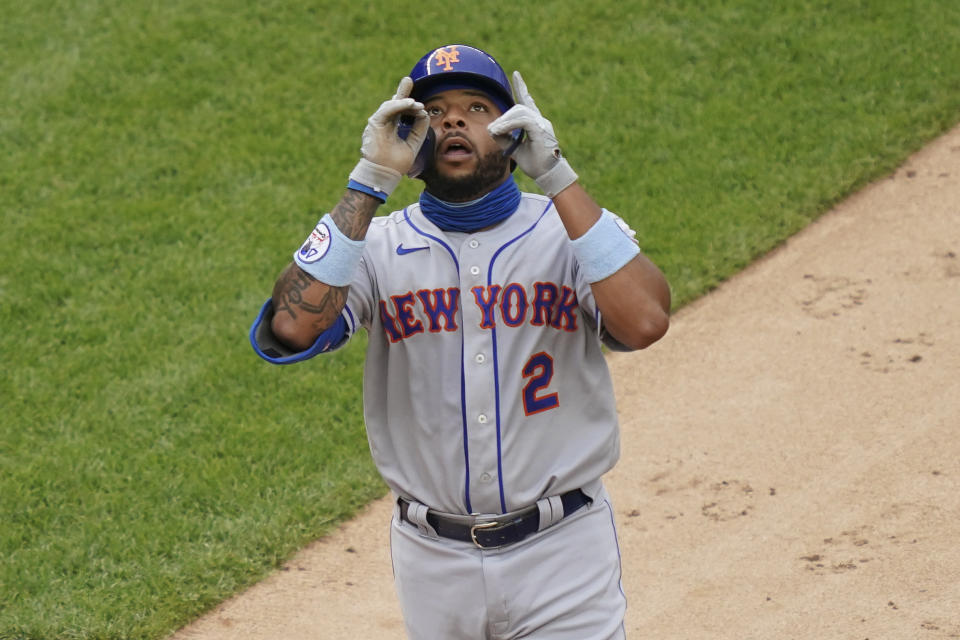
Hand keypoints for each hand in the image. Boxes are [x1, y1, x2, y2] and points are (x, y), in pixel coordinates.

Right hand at [350, 77, 429, 196]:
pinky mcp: (375, 124)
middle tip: (408, 80)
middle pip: (393, 104)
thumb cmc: (396, 164)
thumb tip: (425, 114)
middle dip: (402, 92)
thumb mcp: (413, 144)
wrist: (384, 175)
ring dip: (405, 102)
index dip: (407, 102)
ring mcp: (378, 123)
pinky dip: (398, 106)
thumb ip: (419, 130)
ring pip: (390, 106)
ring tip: (418, 104)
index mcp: (391, 127)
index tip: (418, 100)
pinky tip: (410, 104)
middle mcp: (383, 123)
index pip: (399, 110)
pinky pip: (386, 110)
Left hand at [487, 71, 577, 197]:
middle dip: (503, 118)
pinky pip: (523, 121)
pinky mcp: (541, 130)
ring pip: (520, 113)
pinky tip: (500, 131)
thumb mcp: (514, 149)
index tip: (516, 74)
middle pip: (518, 108)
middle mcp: (541, 120)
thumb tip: (491, 129)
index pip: (527, 101)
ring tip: (495, 131)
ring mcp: (542, 124)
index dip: (521, 87)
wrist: (547, 175)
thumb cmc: (534, 164)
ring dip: (504, 122)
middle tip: (493, 130)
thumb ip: (504, 138)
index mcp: (536, 123)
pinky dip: (509, 125)